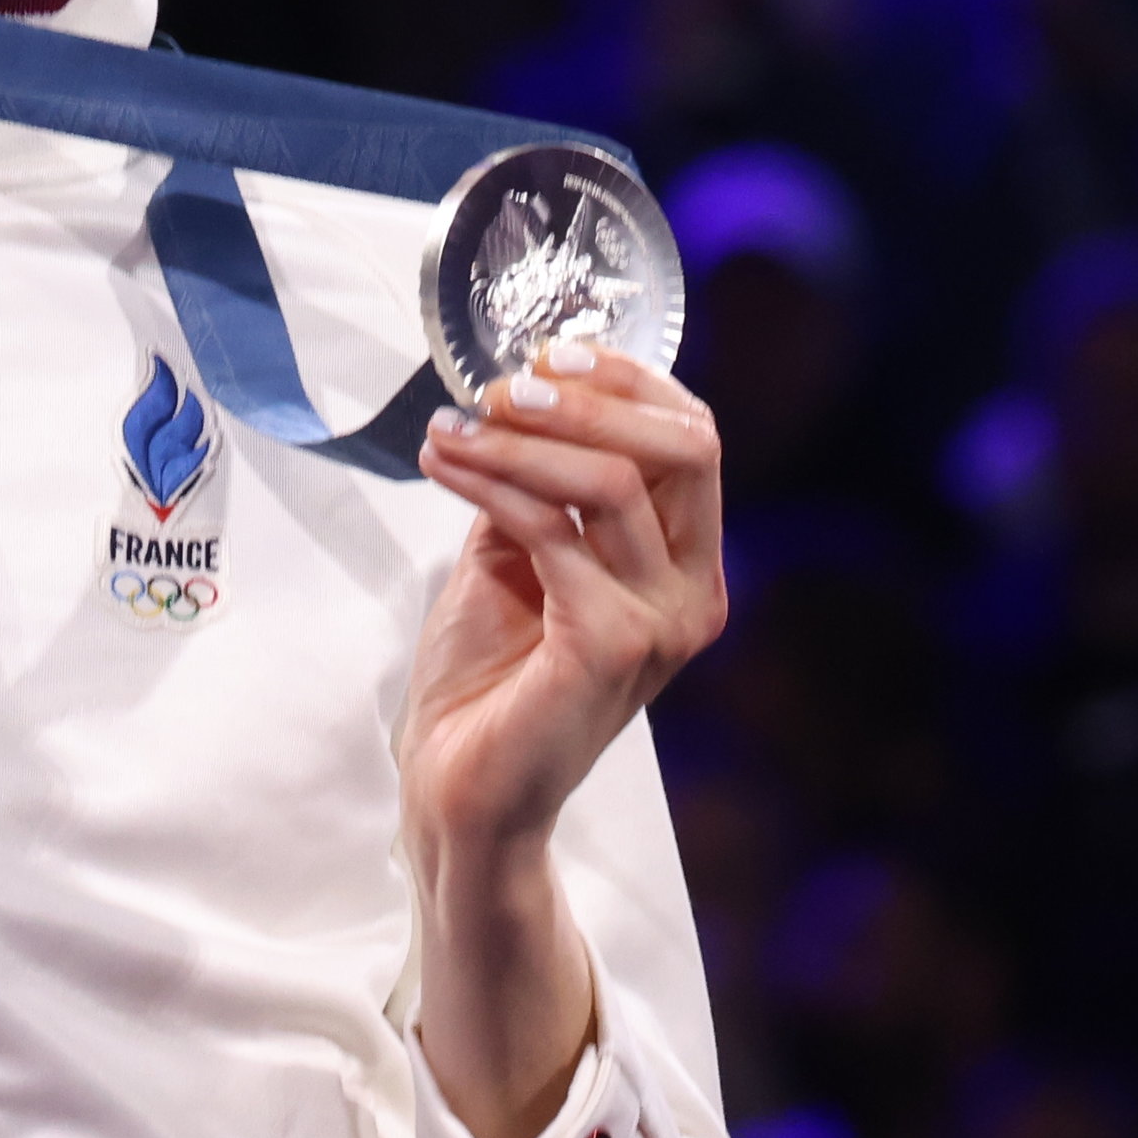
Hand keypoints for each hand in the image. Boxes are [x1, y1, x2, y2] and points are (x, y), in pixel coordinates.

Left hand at [407, 337, 728, 862]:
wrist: (459, 787)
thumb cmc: (489, 678)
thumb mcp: (518, 554)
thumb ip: (538, 484)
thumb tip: (519, 392)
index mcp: (686, 566)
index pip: (693, 440)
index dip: (627, 381)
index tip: (547, 350)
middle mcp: (693, 594)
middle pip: (683, 447)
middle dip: (586, 398)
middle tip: (501, 386)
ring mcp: (663, 624)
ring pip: (611, 482)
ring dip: (519, 440)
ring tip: (451, 429)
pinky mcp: (613, 646)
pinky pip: (555, 532)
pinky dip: (491, 484)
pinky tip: (443, 463)